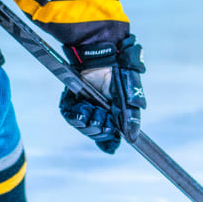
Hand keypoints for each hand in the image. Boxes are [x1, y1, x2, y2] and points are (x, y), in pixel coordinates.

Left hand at [59, 35, 145, 153]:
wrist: (103, 55)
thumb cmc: (120, 73)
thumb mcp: (130, 97)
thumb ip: (131, 118)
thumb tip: (133, 138)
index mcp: (114, 112)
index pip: (110, 135)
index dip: (108, 142)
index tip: (110, 145)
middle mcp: (99, 110)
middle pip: (95, 133)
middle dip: (98, 130)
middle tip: (103, 120)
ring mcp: (85, 105)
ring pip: (82, 126)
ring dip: (87, 122)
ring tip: (93, 109)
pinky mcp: (72, 98)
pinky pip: (69, 114)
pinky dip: (74, 113)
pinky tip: (82, 105)